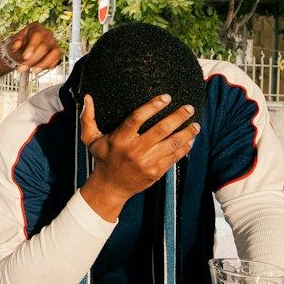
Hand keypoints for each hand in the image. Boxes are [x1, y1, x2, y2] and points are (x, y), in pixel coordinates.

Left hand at [5, 23, 61, 71]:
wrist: (21, 52)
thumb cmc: (18, 45)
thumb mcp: (13, 43)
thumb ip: (14, 43)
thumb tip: (16, 44)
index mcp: (36, 27)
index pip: (37, 35)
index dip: (32, 46)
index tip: (25, 57)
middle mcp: (47, 34)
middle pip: (44, 46)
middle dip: (33, 59)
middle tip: (23, 67)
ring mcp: (53, 43)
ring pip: (54, 53)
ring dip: (43, 64)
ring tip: (34, 71)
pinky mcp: (56, 52)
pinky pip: (56, 59)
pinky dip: (48, 66)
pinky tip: (38, 69)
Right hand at [77, 93, 197, 220]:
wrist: (110, 187)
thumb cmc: (103, 159)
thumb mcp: (91, 140)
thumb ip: (88, 118)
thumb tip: (87, 98)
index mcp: (120, 138)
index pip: (137, 118)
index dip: (153, 106)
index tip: (166, 97)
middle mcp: (135, 149)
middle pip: (161, 129)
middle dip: (178, 117)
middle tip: (188, 108)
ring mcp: (147, 162)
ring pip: (172, 143)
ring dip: (186, 133)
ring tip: (195, 124)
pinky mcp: (156, 172)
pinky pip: (174, 157)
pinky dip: (184, 148)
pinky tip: (190, 140)